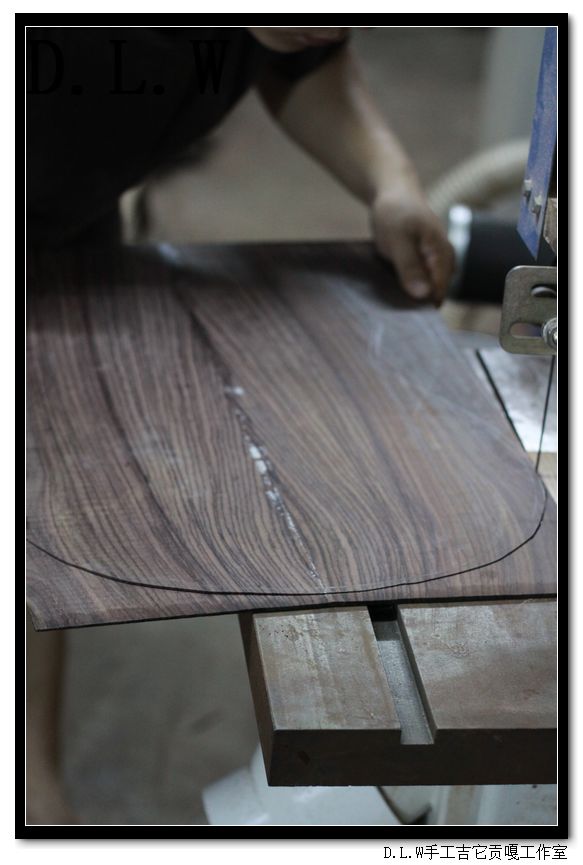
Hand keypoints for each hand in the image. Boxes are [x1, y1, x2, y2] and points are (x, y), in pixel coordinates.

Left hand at [371, 190, 454, 305]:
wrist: (393, 193)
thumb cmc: (395, 213)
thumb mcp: (398, 240)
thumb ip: (410, 267)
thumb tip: (423, 295)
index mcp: (442, 255)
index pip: (438, 292)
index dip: (422, 308)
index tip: (405, 318)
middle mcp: (445, 260)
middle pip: (434, 294)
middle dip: (416, 304)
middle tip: (395, 312)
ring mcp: (437, 262)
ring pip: (427, 289)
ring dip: (411, 296)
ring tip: (393, 298)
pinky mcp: (427, 263)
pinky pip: (421, 282)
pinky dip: (408, 287)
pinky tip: (394, 289)